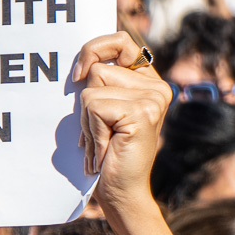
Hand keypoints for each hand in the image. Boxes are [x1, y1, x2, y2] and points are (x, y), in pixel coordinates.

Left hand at [72, 33, 171, 213]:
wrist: (121, 192)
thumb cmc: (107, 153)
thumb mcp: (101, 111)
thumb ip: (100, 84)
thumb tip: (80, 65)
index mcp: (148, 82)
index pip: (121, 42)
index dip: (95, 49)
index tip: (78, 74)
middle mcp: (157, 87)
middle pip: (98, 68)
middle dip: (86, 102)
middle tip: (100, 132)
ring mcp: (153, 99)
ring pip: (92, 88)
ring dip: (88, 120)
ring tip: (104, 141)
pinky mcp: (142, 112)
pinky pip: (93, 106)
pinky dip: (92, 131)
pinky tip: (106, 149)